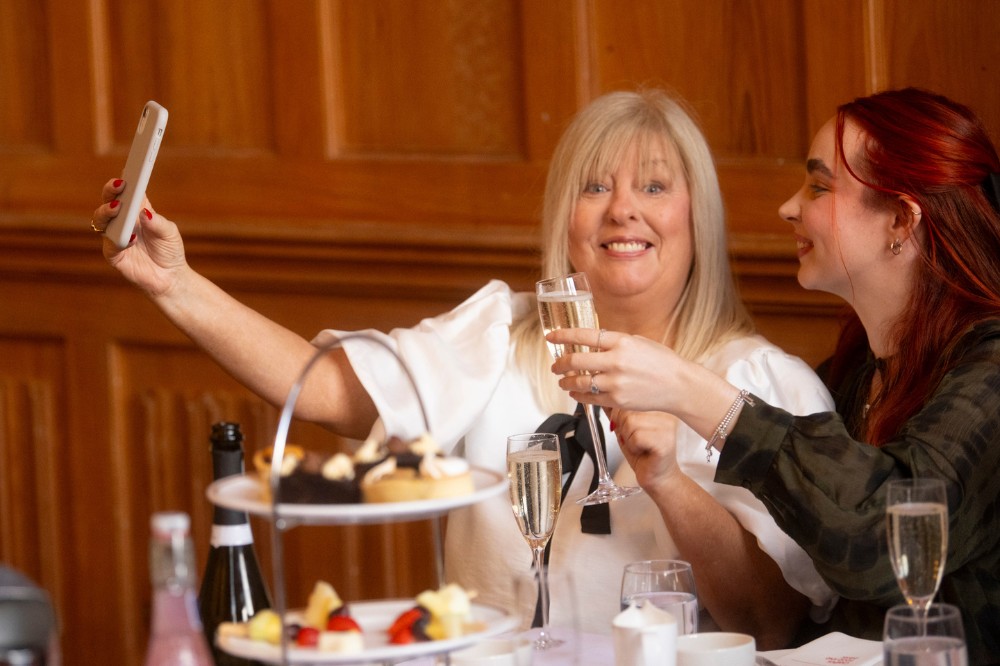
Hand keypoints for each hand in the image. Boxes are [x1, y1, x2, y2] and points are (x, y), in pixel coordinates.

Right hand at [91, 178, 187, 295]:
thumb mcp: (169, 233)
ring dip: (107, 212)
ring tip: (119, 208)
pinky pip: (110, 245)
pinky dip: (119, 240)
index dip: (125, 179)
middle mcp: (122, 221)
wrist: (170, 277)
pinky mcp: (113, 255)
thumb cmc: (169, 250)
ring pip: (101, 220)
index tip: (128, 168)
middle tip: (120, 185)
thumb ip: (158, 222)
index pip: (126, 191)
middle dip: (111, 190)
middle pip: (108, 200)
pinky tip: (131, 237)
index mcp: (136, 210)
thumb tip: (143, 211)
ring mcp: (114, 236)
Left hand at [547, 328, 684, 411]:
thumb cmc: (661, 362)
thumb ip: (614, 342)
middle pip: (576, 361)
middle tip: (555, 366)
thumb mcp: (638, 342)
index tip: (551, 337)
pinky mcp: (617, 400)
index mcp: (621, 342)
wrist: (679, 385)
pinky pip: (590, 398)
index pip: (583, 336)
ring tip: (562, 381)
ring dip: (566, 382)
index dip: (563, 336)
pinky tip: (575, 393)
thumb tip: (591, 343)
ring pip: (579, 382)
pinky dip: (579, 395)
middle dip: (560, 364)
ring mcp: (616, 383)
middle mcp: (616, 361)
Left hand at [611, 408, 682, 497]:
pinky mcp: (664, 441)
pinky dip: (633, 446)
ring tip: (639, 446)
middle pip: (627, 410)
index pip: (628, 399)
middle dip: (623, 428)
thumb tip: (602, 398)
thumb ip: (617, 413)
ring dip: (628, 438)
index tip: (625, 429)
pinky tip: (643, 451)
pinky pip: (636, 436)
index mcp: (657, 406)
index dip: (619, 415)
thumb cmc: (643, 454)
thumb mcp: (626, 429)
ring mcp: (667, 426)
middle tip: (634, 441)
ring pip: (630, 422)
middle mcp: (665, 413)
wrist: (658, 477)